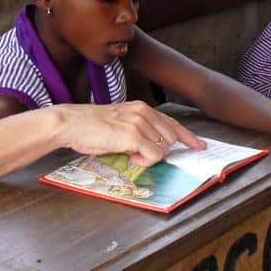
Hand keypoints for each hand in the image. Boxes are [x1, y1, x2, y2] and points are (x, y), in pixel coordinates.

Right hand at [55, 101, 205, 165]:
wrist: (71, 123)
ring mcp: (140, 123)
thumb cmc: (91, 127)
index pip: (172, 123)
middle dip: (162, 152)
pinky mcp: (133, 136)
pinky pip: (153, 156)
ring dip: (150, 157)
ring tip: (130, 154)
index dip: (188, 137)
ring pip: (164, 149)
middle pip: (172, 139)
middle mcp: (145, 113)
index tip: (199, 146)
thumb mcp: (120, 123)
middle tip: (140, 155)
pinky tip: (129, 158)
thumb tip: (152, 148)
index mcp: (142, 108)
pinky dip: (144, 162)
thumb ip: (139, 130)